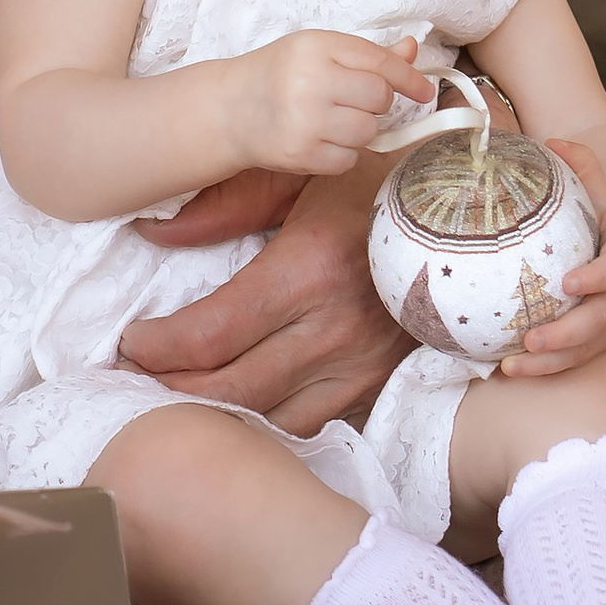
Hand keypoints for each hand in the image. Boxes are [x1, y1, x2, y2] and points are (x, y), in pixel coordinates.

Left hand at [120, 176, 409, 437]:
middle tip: (133, 381)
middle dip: (168, 392)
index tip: (130, 342)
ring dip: (215, 419)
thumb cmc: (379, 183)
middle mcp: (334, 328)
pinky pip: (311, 426)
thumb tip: (153, 234)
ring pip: (269, 422)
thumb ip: (224, 205)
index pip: (209, 335)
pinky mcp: (380, 386)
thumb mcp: (300, 177)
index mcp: (306, 268)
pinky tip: (237, 415)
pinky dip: (267, 427)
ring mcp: (362, 366)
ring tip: (175, 403)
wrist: (475, 214)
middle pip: (230, 390)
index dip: (155, 348)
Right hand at [230, 29, 429, 180]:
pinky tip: (320, 140)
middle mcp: (310, 81)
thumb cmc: (280, 74)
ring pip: (368, 132)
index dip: (409, 78)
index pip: (379, 62)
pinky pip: (349, 160)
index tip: (424, 90)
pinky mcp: (300, 155)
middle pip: (380, 98)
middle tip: (353, 101)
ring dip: (360, 129)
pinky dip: (342, 153)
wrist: (230, 109)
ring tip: (333, 120)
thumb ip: (366, 55)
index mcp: (316, 47)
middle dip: (376, 103)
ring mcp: (304, 121)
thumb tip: (412, 50)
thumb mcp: (318, 52)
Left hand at [496, 138, 605, 377]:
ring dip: (553, 362)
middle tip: (530, 340)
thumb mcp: (599, 187)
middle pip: (604, 319)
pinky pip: (581, 359)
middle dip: (568, 334)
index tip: (568, 283)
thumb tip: (555, 140)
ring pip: (591, 348)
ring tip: (511, 367)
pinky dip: (550, 368)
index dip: (599, 277)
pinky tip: (510, 371)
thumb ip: (582, 164)